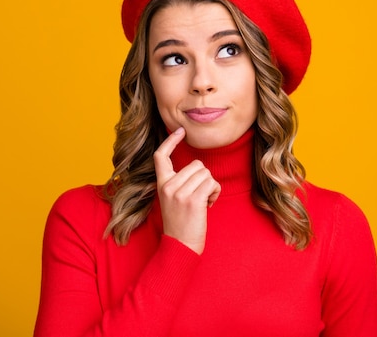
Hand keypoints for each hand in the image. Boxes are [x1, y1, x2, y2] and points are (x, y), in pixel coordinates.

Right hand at [153, 127, 220, 254]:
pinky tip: (209, 205)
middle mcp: (168, 186)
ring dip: (211, 186)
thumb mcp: (172, 200)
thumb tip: (197, 167)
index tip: (180, 131)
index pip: (161, 156)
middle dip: (204, 178)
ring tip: (204, 202)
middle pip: (196, 165)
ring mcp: (180, 192)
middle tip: (200, 196)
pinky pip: (212, 183)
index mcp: (161, 184)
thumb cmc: (180, 224)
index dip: (170, 141)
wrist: (179, 246)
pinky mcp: (193, 200)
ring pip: (206, 173)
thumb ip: (179, 183)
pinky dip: (215, 192)